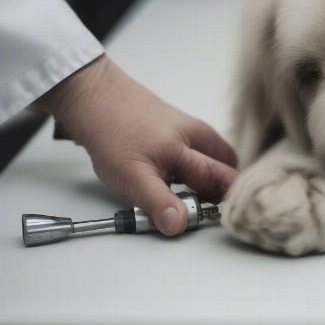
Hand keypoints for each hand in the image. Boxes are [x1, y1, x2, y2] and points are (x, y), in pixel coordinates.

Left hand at [36, 55, 236, 235]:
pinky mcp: (184, 127)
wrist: (97, 99)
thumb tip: (179, 225)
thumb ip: (158, 202)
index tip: (216, 217)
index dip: (228, 200)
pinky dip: (198, 165)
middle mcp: (198, 136)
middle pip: (225, 169)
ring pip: (216, 158)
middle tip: (201, 208)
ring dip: (210, 178)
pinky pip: (204, 150)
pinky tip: (178, 174)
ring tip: (190, 192)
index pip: (225, 179)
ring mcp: (193, 129)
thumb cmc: (112, 136)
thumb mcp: (131, 177)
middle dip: (219, 191)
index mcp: (189, 148)